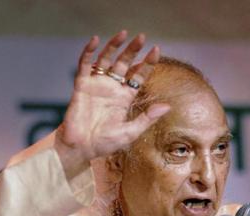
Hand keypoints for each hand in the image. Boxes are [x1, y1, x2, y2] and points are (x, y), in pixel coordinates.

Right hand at [55, 31, 170, 175]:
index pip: (138, 76)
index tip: (156, 50)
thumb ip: (147, 118)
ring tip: (123, 33)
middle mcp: (112, 88)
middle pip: (124, 63)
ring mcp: (97, 85)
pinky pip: (85, 65)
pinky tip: (96, 40)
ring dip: (114, 46)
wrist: (82, 148)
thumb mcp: (131, 132)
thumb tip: (167, 106)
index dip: (147, 63)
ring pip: (106, 60)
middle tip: (142, 37)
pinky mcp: (82, 85)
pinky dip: (90, 52)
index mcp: (125, 98)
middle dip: (133, 50)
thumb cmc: (105, 143)